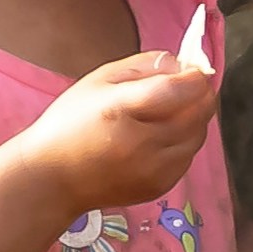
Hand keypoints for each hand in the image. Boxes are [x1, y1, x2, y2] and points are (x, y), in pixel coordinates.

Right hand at [6, 48, 224, 216]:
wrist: (52, 180)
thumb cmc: (70, 123)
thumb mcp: (98, 80)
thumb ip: (143, 66)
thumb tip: (182, 65)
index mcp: (119, 110)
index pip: (175, 90)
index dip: (194, 77)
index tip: (194, 69)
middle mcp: (140, 144)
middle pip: (197, 113)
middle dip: (200, 94)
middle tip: (187, 86)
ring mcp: (152, 170)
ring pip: (199, 135)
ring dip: (194, 119)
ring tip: (171, 112)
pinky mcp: (159, 187)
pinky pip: (188, 157)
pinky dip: (184, 142)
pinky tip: (160, 137)